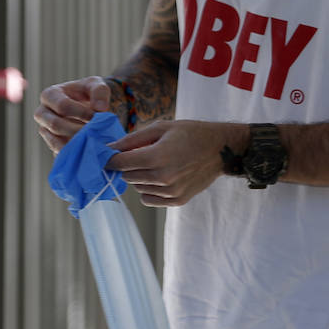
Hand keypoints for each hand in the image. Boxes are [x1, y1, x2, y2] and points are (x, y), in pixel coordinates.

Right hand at [33, 76, 112, 154]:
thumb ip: (100, 91)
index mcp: (50, 95)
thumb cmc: (89, 92)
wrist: (88, 105)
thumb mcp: (96, 84)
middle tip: (95, 132)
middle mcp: (42, 113)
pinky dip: (75, 153)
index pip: (62, 106)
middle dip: (77, 130)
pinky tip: (88, 149)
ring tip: (93, 141)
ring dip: (75, 144)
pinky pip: (60, 153)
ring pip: (55, 142)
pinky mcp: (52, 145)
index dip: (81, 113)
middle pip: (55, 125)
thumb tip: (100, 109)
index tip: (97, 117)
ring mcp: (45, 131)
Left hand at [106, 120, 243, 207]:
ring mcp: (171, 191)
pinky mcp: (177, 200)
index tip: (108, 154)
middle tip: (136, 155)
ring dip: (138, 176)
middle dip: (126, 166)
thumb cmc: (190, 133)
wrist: (221, 149)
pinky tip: (159, 176)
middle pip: (127, 176)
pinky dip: (148, 189)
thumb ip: (133, 139)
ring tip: (154, 163)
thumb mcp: (162, 127)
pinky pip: (148, 199)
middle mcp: (163, 177)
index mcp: (157, 156)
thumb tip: (109, 147)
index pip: (120, 163)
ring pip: (137, 188)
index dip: (110, 159)